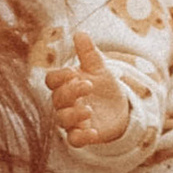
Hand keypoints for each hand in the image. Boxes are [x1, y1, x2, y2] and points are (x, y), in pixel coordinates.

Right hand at [27, 21, 129, 153]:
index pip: (52, 80)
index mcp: (66, 84)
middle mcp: (65, 103)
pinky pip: (74, 140)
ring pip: (62, 120)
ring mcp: (73, 120)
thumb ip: (89, 53)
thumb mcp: (99, 69)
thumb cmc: (104, 87)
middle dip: (70, 92)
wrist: (120, 108)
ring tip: (89, 109)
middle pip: (57, 99)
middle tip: (88, 86)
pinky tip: (93, 132)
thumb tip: (80, 33)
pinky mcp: (83, 134)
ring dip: (73, 115)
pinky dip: (81, 137)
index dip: (60, 77)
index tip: (74, 72)